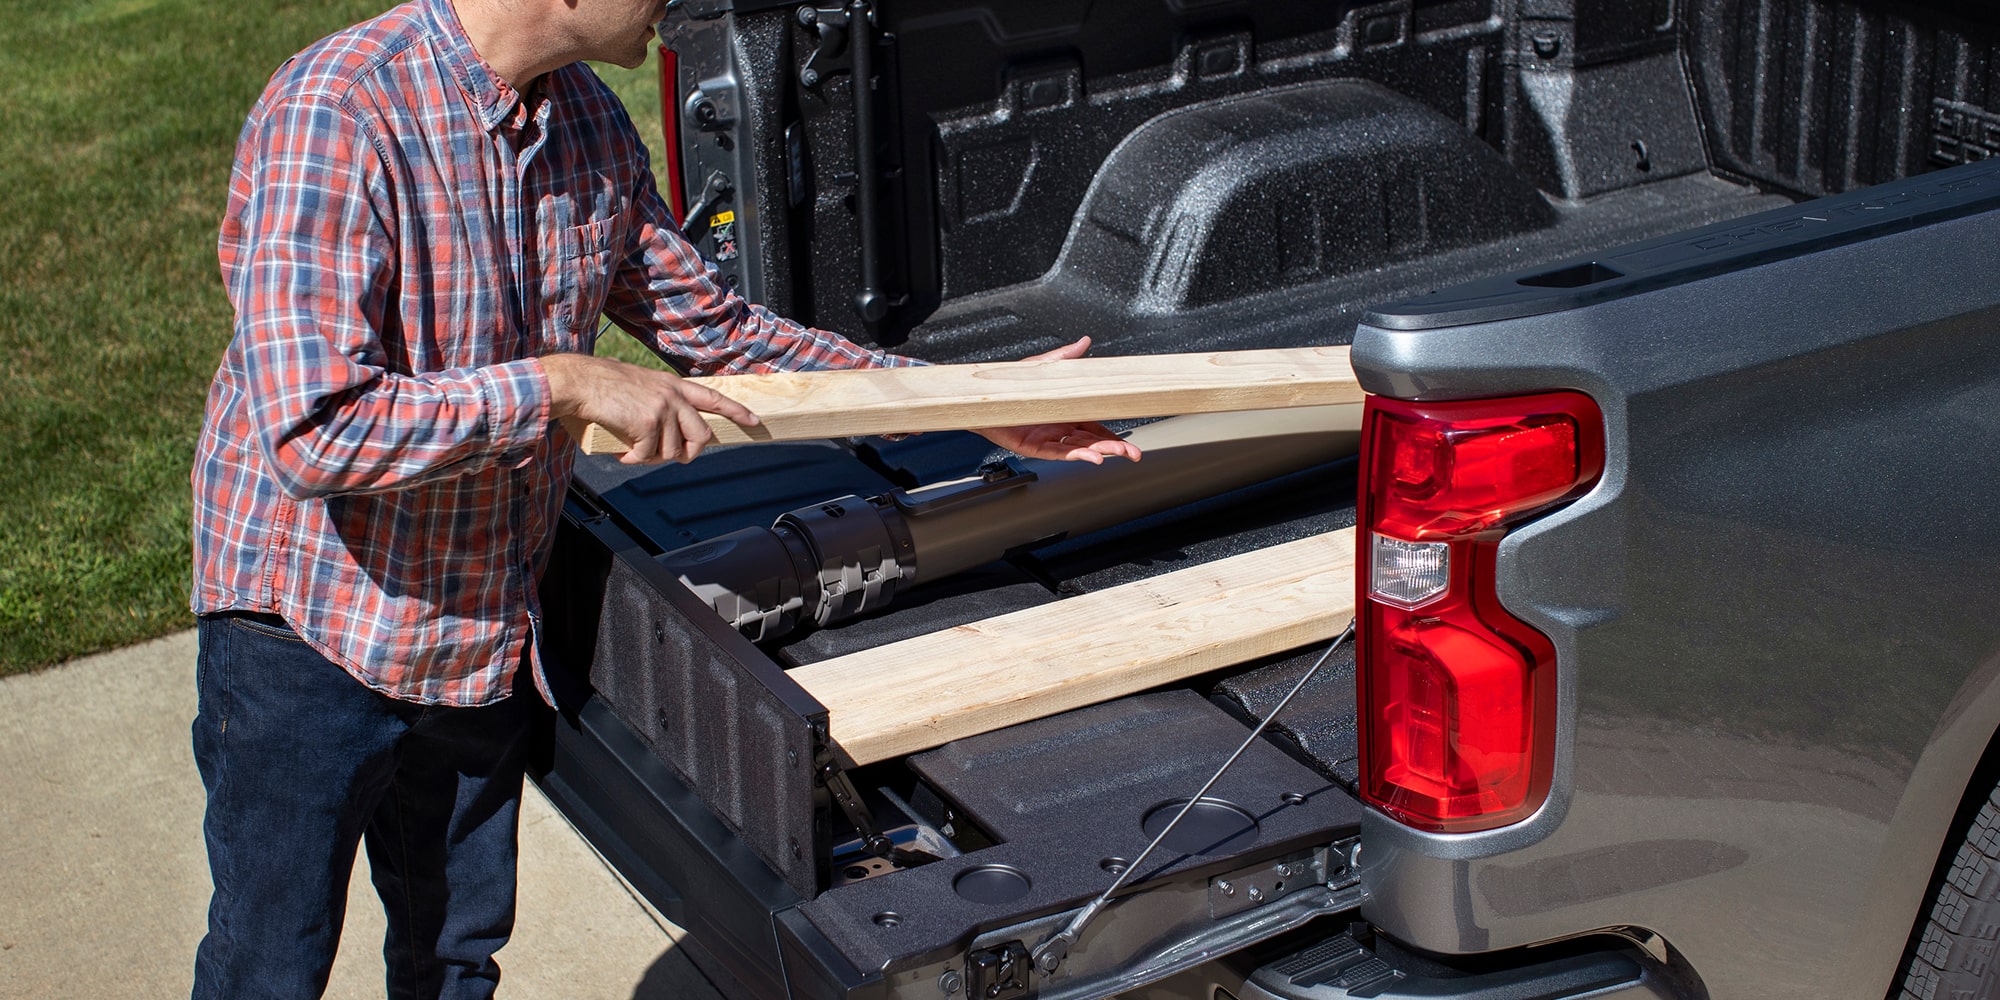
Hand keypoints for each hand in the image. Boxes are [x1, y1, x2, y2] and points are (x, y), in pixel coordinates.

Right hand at [541, 353, 759, 464]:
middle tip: (673, 457)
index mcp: (671, 384)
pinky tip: (620, 452)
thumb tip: (661, 433)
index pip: (713, 397)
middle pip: (701, 435)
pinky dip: (631, 460)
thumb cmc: (598, 386)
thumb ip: (656, 404)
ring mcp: (662, 409)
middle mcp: (672, 396)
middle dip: (689, 453)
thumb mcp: (638, 387)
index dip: (735, 411)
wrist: (577, 381)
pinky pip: (646, 456)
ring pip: (672, 451)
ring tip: (632, 449)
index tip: (752, 420)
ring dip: (651, 458)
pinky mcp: (648, 423)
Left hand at [971, 336, 1142, 464]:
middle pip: (1092, 440)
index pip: (1096, 427)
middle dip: (1114, 447)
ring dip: (1099, 451)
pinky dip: (1076, 454)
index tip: (1129, 442)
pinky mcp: (1033, 445)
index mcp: (1066, 411)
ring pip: (1079, 448)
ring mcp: (1047, 437)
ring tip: (1116, 453)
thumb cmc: (1011, 384)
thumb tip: (1084, 342)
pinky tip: (1092, 457)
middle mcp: (1059, 427)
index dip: (1113, 434)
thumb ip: (1066, 357)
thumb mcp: (1043, 367)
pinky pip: (1058, 451)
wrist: (984, 395)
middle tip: (1132, 453)